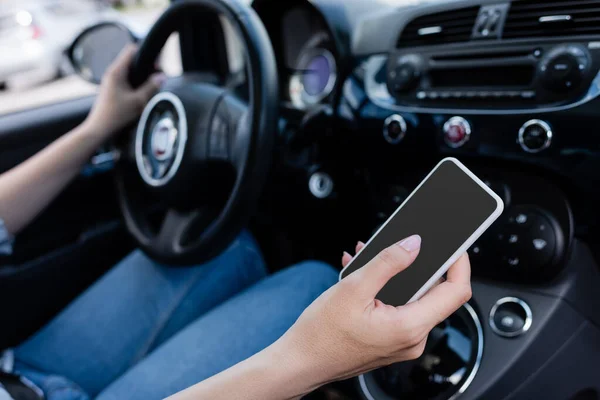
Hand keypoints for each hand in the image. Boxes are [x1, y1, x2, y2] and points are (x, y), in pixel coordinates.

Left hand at [84, 44, 165, 138]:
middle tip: (157, 77)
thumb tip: (162, 77)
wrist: (100, 128)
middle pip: (132, 60)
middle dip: (146, 67)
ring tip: (151, 86)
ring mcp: (111, 81)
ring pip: (130, 71)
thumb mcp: (138, 101)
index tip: (157, 64)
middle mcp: (112, 73)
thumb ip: (151, 87)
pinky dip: (135, 83)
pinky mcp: (112, 89)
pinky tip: (141, 94)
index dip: (146, 54)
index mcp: (117, 71)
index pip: (132, 50)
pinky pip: (126, 80)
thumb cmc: (116, 115)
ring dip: (141, 76)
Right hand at [277, 235, 471, 390]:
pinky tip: (361, 279)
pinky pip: (399, 310)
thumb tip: (414, 244)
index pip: (456, 292)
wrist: (301, 362)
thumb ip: (388, 262)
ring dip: (394, 276)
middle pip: (434, 293)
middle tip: (395, 246)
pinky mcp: (391, 342)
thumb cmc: (322, 334)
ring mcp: (403, 343)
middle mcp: (412, 339)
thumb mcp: (353, 288)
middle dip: (415, 264)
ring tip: (366, 262)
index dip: (459, 263)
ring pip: (412, 299)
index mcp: (409, 327)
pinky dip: (385, 291)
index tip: (454, 245)